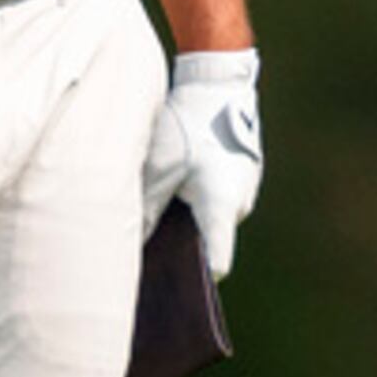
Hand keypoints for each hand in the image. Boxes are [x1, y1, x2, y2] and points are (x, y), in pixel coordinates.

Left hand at [140, 49, 261, 278]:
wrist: (218, 83)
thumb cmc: (187, 124)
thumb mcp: (158, 168)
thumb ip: (146, 208)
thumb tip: (131, 243)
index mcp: (222, 206)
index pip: (216, 263)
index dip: (196, 281)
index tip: (177, 293)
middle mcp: (240, 203)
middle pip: (210, 241)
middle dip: (185, 248)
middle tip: (154, 255)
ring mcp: (245, 187)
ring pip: (212, 216)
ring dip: (190, 218)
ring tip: (161, 215)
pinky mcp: (242, 172)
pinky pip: (218, 196)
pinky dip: (199, 197)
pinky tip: (176, 188)